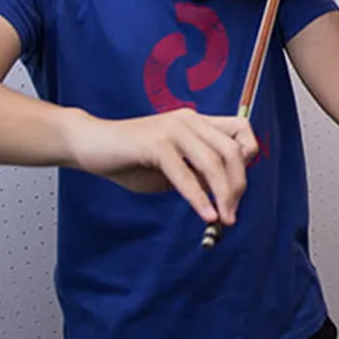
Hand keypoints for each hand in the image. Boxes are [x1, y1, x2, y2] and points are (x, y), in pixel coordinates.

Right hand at [68, 108, 258, 224]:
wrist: (90, 144)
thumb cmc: (130, 157)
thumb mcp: (172, 166)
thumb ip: (197, 173)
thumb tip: (223, 193)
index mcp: (196, 121)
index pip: (240, 129)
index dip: (248, 156)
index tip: (239, 184)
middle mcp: (189, 120)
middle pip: (232, 149)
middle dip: (238, 184)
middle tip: (233, 212)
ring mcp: (173, 130)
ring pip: (213, 162)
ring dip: (223, 194)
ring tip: (224, 218)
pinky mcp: (156, 144)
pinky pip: (185, 174)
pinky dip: (199, 198)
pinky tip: (205, 214)